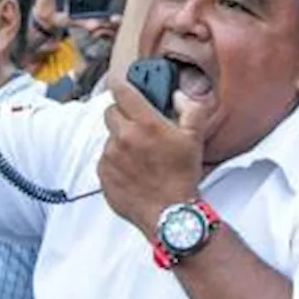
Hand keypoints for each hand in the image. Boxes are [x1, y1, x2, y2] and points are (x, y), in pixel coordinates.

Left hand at [98, 77, 202, 235]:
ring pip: (109, 137)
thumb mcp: (195, 138)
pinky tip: (133, 170)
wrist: (169, 214)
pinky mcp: (103, 175)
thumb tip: (179, 96)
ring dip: (120, 139)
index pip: (122, 91)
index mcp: (145, 123)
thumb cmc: (182, 177)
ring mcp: (110, 157)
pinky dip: (116, 161)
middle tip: (138, 124)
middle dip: (122, 114)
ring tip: (140, 154)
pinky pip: (105, 159)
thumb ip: (191, 108)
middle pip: (110, 112)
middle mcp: (123, 137)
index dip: (122, 85)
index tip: (123, 84)